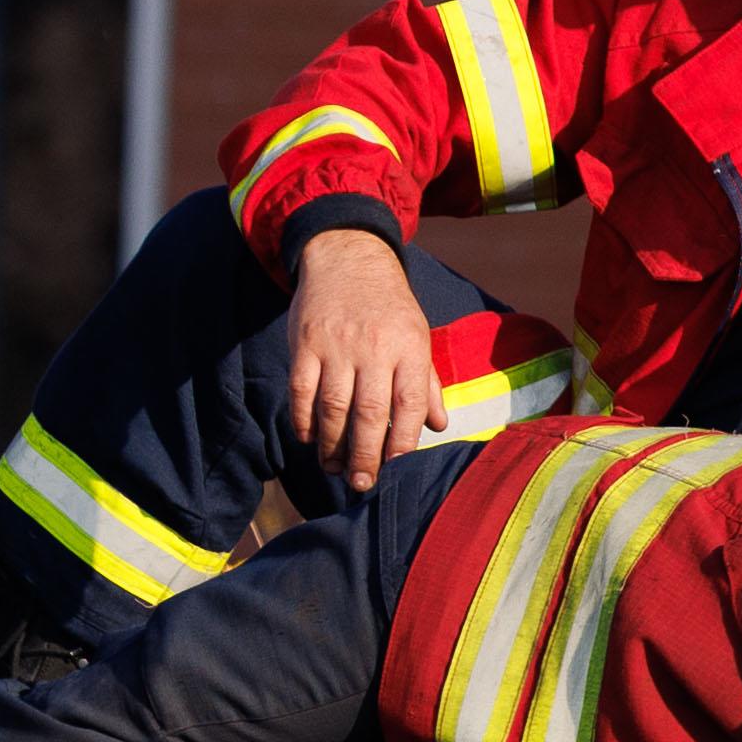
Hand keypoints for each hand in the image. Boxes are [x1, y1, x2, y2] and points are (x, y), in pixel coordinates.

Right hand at [272, 222, 446, 481]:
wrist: (348, 257)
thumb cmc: (389, 307)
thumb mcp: (417, 336)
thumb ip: (426, 383)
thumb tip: (439, 426)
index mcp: (408, 347)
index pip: (409, 403)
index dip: (403, 440)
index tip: (396, 468)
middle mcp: (373, 347)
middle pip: (369, 412)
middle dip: (365, 454)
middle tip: (360, 483)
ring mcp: (336, 345)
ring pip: (333, 406)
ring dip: (332, 445)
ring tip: (334, 468)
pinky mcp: (305, 342)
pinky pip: (301, 390)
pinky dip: (303, 419)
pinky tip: (309, 438)